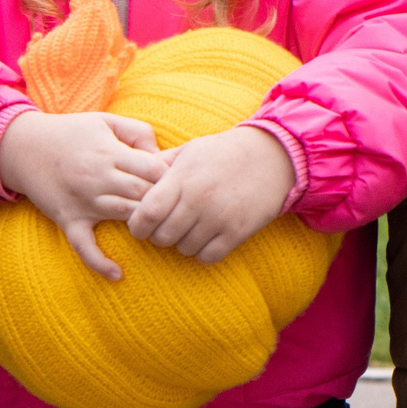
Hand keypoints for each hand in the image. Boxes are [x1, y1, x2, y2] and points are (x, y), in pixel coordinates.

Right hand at [0, 109, 169, 279]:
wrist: (23, 146)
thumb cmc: (70, 132)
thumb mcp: (104, 121)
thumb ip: (137, 132)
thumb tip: (161, 156)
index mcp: (109, 152)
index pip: (153, 168)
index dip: (169, 175)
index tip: (175, 180)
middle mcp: (97, 177)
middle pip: (142, 193)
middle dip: (162, 200)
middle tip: (173, 206)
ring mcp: (82, 201)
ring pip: (122, 216)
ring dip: (143, 224)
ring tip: (157, 227)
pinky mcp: (68, 219)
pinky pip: (83, 246)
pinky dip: (99, 262)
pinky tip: (118, 274)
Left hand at [126, 124, 293, 263]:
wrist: (272, 156)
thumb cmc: (223, 153)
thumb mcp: (189, 150)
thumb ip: (160, 166)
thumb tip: (134, 176)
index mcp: (182, 178)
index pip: (148, 212)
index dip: (137, 224)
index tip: (139, 225)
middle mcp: (199, 200)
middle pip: (162, 236)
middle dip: (158, 236)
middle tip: (164, 228)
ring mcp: (219, 218)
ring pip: (184, 249)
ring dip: (181, 244)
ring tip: (188, 229)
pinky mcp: (238, 232)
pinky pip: (208, 257)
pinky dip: (202, 252)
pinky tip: (205, 239)